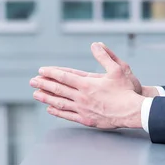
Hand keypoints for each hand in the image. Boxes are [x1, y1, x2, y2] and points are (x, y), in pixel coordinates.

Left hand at [29, 42, 144, 128]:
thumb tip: (95, 44)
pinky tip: (50, 109)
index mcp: (87, 83)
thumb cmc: (126, 90)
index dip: (51, 73)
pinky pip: (68, 115)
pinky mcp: (87, 119)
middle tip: (32, 81)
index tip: (41, 71)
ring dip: (46, 98)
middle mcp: (82, 97)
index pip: (64, 76)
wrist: (133, 112)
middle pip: (58, 89)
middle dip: (44, 84)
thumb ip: (105, 56)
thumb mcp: (118, 68)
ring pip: (60, 103)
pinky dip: (57, 111)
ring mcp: (83, 109)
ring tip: (36, 94)